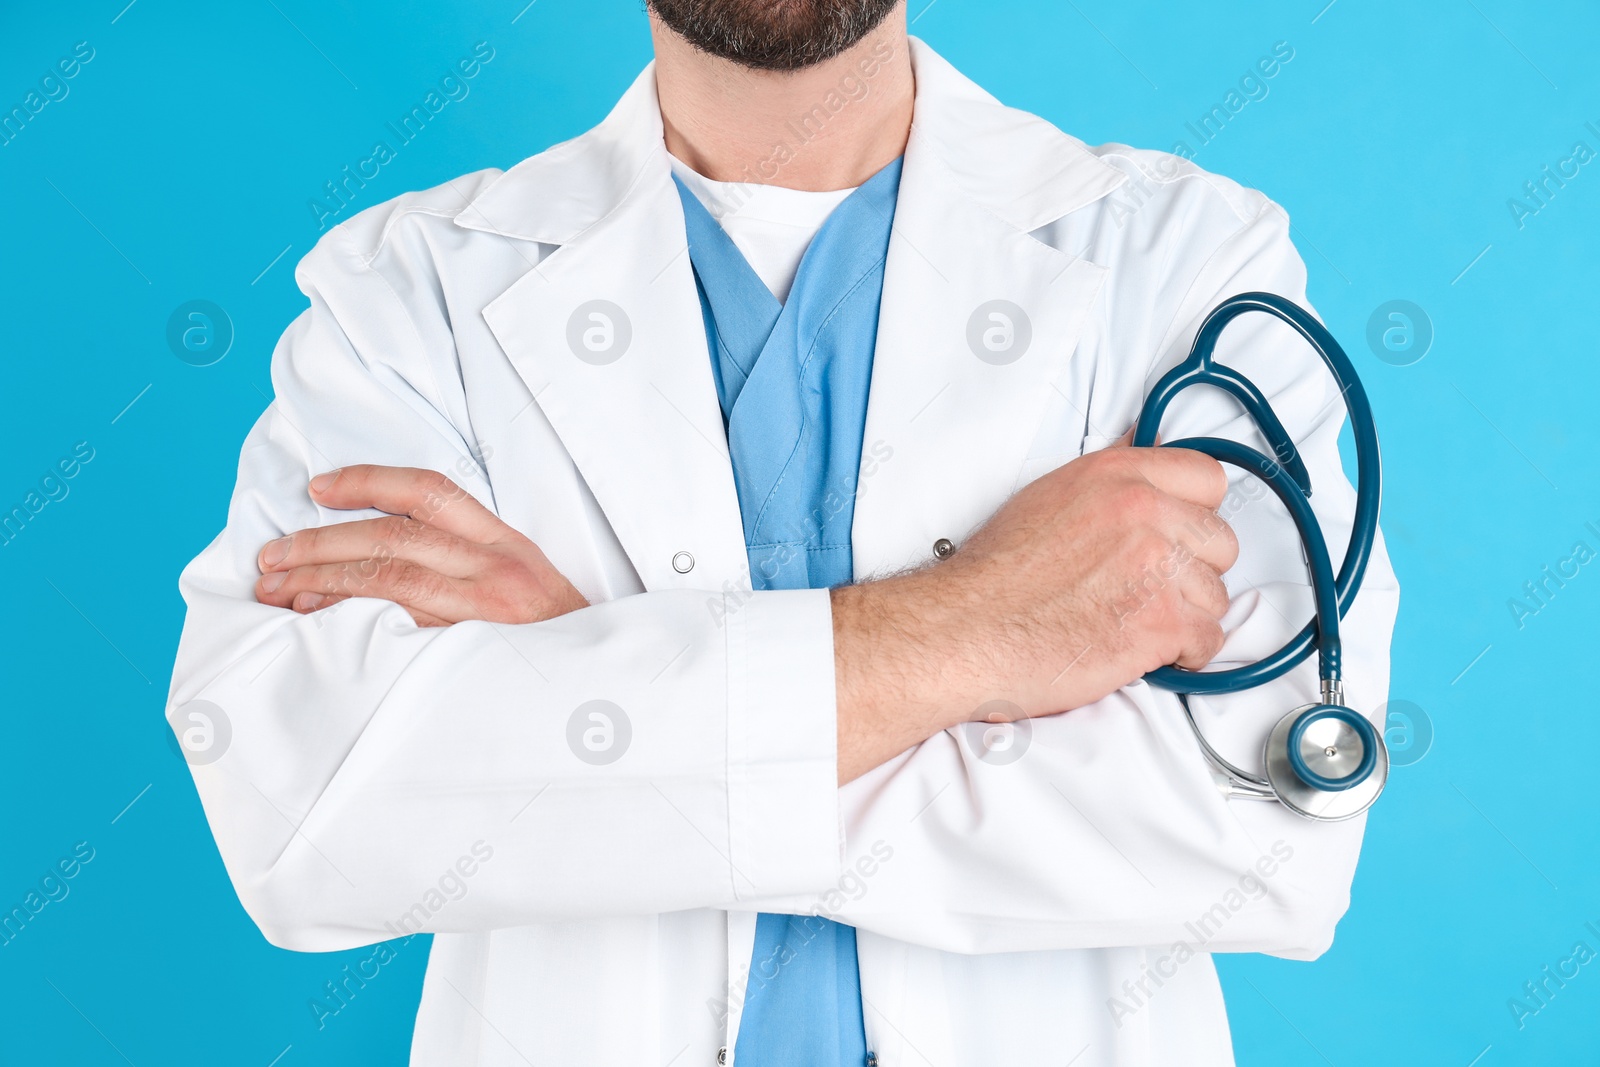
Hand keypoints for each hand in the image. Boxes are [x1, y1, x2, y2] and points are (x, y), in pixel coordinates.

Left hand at [255, 465, 587, 626]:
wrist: (603, 693)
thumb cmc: (557, 645)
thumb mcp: (530, 587)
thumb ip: (473, 565)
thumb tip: (387, 555)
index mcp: (507, 545)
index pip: (430, 490)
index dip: (368, 481)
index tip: (318, 487)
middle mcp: (496, 569)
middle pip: (392, 536)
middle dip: (320, 542)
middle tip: (272, 555)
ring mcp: (484, 612)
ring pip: (387, 579)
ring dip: (321, 581)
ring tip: (277, 590)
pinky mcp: (469, 653)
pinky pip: (395, 631)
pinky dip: (348, 624)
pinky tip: (315, 627)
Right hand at [832, 445, 1236, 781]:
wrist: (966, 631)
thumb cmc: (995, 577)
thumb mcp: (1049, 497)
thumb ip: (1109, 481)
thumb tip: (1142, 445)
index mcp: (1116, 475)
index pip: (1208, 478)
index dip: (1196, 515)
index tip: (1179, 537)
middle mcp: (1142, 511)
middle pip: (1221, 541)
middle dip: (1192, 571)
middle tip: (1147, 590)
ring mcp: (1156, 566)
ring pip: (1216, 594)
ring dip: (1185, 616)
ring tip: (1135, 624)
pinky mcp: (1161, 622)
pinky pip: (1209, 639)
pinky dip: (1182, 654)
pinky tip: (1142, 650)